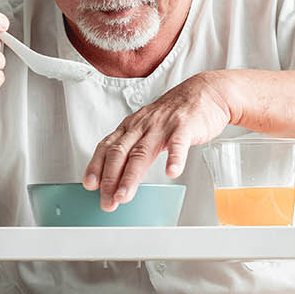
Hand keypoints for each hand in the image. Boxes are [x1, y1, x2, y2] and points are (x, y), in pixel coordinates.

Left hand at [85, 72, 234, 209]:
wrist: (205, 93)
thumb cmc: (175, 114)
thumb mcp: (147, 127)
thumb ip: (133, 148)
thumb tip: (117, 175)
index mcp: (132, 127)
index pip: (107, 147)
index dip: (96, 166)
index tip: (90, 185)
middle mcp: (143, 125)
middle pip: (120, 152)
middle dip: (110, 178)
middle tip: (107, 200)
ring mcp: (163, 126)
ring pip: (143, 152)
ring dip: (131, 176)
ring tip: (125, 195)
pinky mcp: (185, 126)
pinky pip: (178, 143)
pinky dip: (174, 158)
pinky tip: (171, 172)